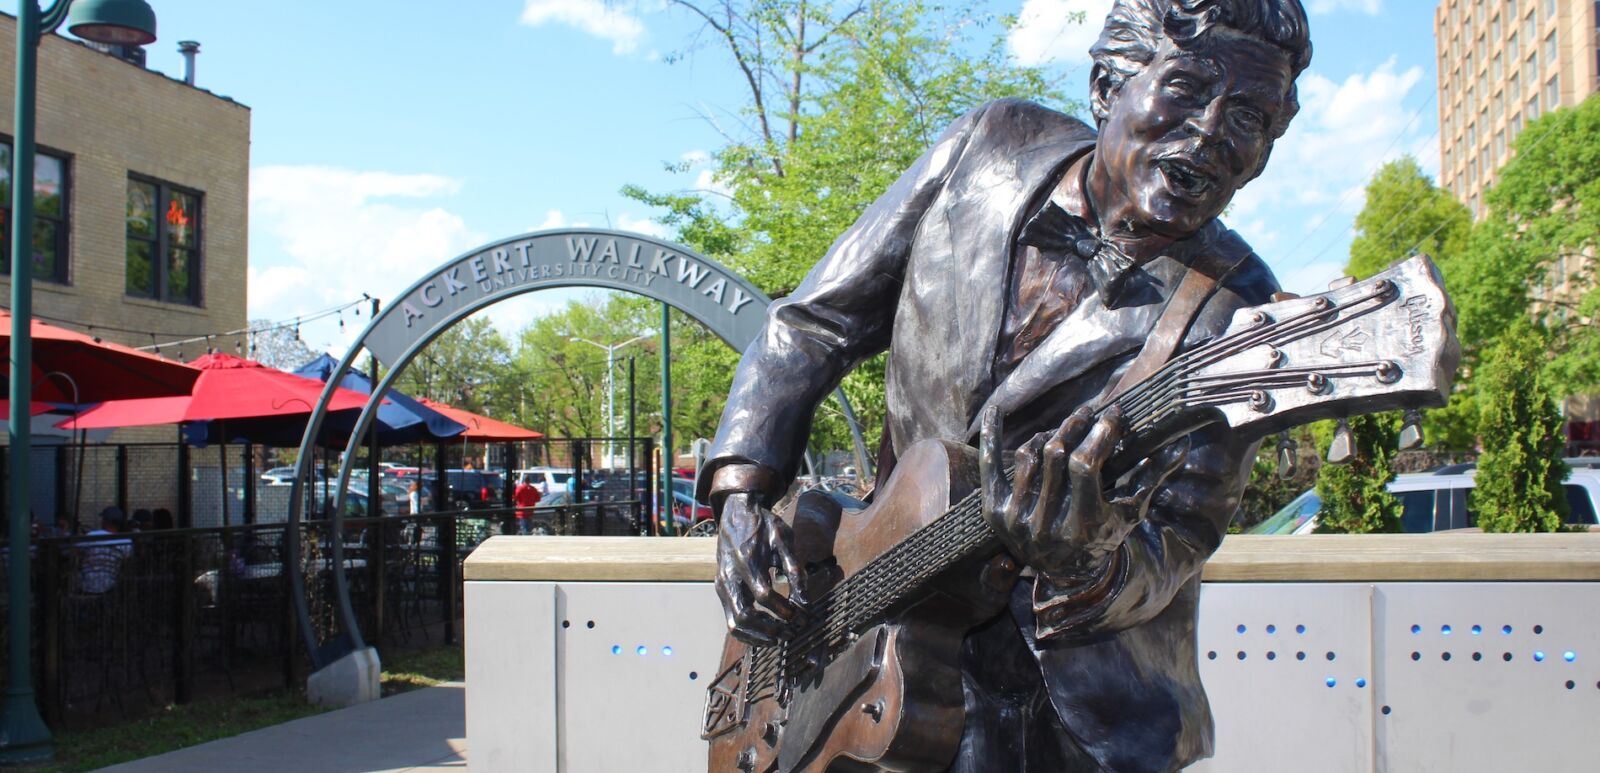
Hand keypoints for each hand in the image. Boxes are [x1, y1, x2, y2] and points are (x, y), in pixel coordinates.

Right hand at [715, 492, 808, 645]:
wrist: (735, 513)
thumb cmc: (763, 526)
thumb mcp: (783, 541)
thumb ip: (795, 571)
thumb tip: (805, 602)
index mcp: (746, 561)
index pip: (764, 596)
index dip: (784, 610)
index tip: (801, 616)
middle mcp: (729, 576)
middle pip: (744, 615)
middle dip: (770, 629)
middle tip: (791, 633)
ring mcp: (721, 585)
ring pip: (733, 623)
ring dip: (757, 636)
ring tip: (778, 638)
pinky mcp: (721, 590)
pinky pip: (730, 618)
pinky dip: (747, 632)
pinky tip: (764, 634)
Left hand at [979, 405, 1187, 580]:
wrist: (1064, 571)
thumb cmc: (1104, 535)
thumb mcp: (1130, 512)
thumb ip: (1152, 478)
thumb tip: (1181, 443)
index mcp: (1082, 524)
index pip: (1084, 465)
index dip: (1099, 434)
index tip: (1112, 414)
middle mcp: (1045, 524)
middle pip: (1057, 455)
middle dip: (1076, 426)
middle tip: (1088, 412)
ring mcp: (1016, 519)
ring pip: (1030, 456)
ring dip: (1050, 434)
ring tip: (1066, 428)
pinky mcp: (995, 512)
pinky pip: (990, 467)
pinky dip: (994, 437)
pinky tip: (996, 410)